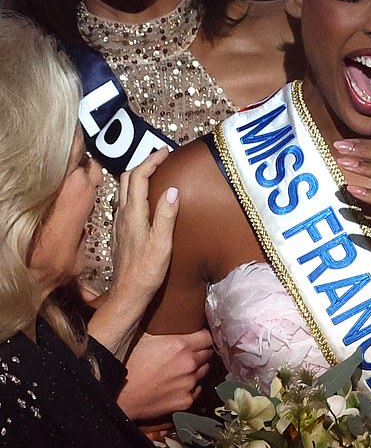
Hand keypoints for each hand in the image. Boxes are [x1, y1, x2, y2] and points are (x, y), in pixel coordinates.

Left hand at [111, 148, 178, 308]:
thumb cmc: (147, 271)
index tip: (165, 153)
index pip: (139, 177)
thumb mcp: (162, 244)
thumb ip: (167, 216)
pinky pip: (126, 203)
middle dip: (144, 164)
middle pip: (128, 179)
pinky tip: (146, 199)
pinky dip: (136, 192)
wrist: (128, 293)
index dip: (151, 161)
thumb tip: (173, 190)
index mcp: (133, 214)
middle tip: (161, 159)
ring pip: (125, 190)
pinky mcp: (121, 233)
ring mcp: (120, 224)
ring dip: (139, 177)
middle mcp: (123, 215)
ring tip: (155, 173)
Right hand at [117, 329, 212, 420]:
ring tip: (180, 368)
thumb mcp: (142, 335)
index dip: (202, 335)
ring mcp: (189, 384)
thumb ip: (160, 325)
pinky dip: (190, 386)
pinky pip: (196, 389)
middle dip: (199, 351)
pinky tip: (177, 383)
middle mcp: (189, 364)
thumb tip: (164, 311)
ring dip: (196, 368)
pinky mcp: (186, 401)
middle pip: (207, 354)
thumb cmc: (126, 365)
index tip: (197, 336)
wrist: (119, 397)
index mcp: (180, 345)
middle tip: (186, 352)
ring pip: (203, 371)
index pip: (208, 336)